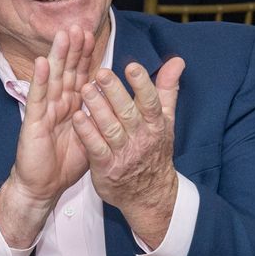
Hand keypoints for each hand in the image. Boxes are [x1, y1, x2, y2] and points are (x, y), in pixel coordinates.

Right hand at [0, 27, 93, 247]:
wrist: (43, 187)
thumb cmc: (66, 163)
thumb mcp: (92, 136)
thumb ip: (102, 116)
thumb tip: (121, 101)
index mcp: (72, 106)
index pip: (80, 75)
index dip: (85, 55)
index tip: (92, 33)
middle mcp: (58, 104)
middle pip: (66, 71)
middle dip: (73, 48)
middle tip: (79, 25)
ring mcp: (44, 111)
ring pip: (52, 79)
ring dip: (57, 56)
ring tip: (63, 35)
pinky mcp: (33, 122)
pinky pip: (38, 99)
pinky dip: (40, 80)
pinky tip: (41, 63)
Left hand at [71, 57, 186, 245]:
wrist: (149, 194)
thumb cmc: (154, 150)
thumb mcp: (166, 120)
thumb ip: (167, 89)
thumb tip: (177, 61)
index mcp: (155, 125)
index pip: (150, 102)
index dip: (142, 84)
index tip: (132, 67)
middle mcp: (141, 138)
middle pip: (128, 113)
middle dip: (114, 92)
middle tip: (101, 73)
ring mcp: (123, 154)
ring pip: (110, 128)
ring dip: (97, 108)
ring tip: (85, 89)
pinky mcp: (106, 168)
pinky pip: (96, 148)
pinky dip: (86, 133)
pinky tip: (77, 117)